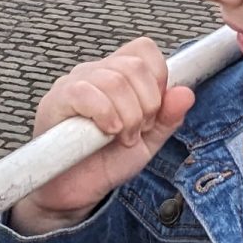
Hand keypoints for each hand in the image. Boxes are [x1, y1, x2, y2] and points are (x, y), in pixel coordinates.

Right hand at [9, 39, 193, 234]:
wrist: (76, 192)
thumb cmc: (107, 162)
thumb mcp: (148, 141)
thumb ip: (168, 118)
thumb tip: (186, 93)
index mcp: (118, 75)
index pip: (144, 50)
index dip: (158, 78)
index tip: (154, 111)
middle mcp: (96, 72)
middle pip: (134, 66)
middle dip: (147, 105)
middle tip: (137, 131)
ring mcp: (74, 83)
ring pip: (114, 81)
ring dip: (128, 116)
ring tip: (121, 137)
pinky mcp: (56, 101)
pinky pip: (84, 93)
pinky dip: (105, 114)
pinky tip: (107, 132)